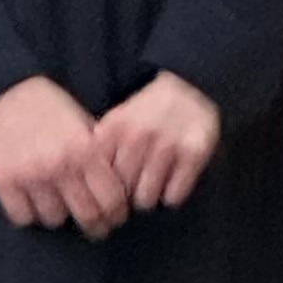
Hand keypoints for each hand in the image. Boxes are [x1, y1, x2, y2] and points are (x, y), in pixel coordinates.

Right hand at [0, 75, 128, 236]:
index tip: (116, 216)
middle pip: (87, 216)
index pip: (112, 199)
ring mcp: (31, 175)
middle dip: (96, 225)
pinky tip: (34, 201)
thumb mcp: (83, 122)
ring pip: (54, 219)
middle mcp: (60, 165)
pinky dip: (30, 213)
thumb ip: (100, 153)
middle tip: (97, 226)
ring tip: (61, 204)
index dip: (117, 213)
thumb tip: (120, 188)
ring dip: (60, 215)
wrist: (4, 91)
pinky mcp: (4, 180)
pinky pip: (23, 217)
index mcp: (86, 149)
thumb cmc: (50, 106)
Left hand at [95, 71, 221, 211]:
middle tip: (131, 189)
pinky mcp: (194, 153)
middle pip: (119, 190)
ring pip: (145, 197)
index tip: (107, 186)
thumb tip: (88, 184)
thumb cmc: (149, 111)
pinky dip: (172, 195)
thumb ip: (100, 148)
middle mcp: (139, 135)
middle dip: (124, 194)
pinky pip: (174, 195)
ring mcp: (167, 144)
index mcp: (115, 127)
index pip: (97, 175)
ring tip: (151, 187)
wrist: (191, 84)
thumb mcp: (117, 120)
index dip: (101, 185)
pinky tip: (171, 182)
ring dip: (147, 197)